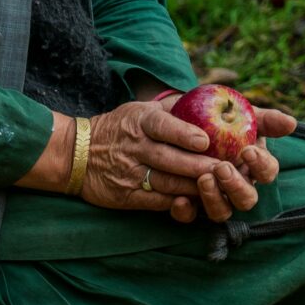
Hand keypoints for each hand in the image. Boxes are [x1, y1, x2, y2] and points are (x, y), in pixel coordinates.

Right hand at [78, 99, 288, 222]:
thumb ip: (174, 107)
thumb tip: (211, 100)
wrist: (77, 154)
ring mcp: (129, 173)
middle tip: (228, 170)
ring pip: (167, 182)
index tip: (205, 140)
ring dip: (195, 187)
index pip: (162, 125)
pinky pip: (156, 202)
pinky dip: (178, 203)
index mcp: (140, 121)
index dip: (183, 133)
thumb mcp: (141, 109)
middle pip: (170, 159)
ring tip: (219, 187)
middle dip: (200, 166)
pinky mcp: (126, 196)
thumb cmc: (121, 127)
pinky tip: (197, 202)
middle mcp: (135, 146)